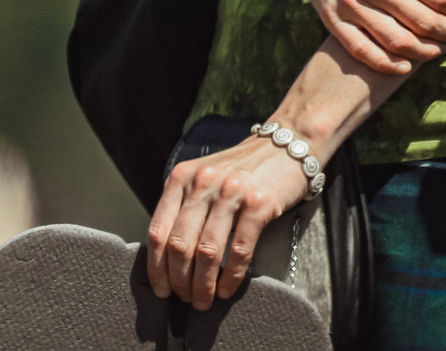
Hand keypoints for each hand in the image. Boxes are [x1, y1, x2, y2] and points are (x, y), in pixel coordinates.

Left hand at [146, 133, 318, 308]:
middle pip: (179, 245)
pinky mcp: (259, 203)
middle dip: (179, 281)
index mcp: (182, 177)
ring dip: (203, 284)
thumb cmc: (243, 168)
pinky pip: (239, 249)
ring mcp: (232, 192)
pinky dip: (230, 276)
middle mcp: (203, 183)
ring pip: (206, 251)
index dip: (156, 267)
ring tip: (204, 300)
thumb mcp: (204, 177)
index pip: (158, 231)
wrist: (289, 145)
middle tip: (185, 299)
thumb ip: (184, 205)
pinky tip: (227, 288)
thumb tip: (168, 257)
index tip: (161, 289)